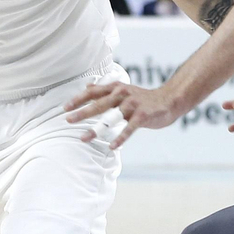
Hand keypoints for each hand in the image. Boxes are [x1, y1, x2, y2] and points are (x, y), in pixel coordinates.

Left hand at [64, 82, 185, 149]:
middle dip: (82, 112)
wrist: (169, 100)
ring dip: (96, 129)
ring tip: (83, 138)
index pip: (93, 92)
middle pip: (99, 104)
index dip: (78, 99)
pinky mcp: (143, 116)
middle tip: (68, 120)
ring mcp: (133, 105)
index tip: (64, 108)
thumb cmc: (142, 98)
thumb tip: (87, 87)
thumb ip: (104, 90)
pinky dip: (120, 138)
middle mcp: (122, 94)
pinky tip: (111, 147)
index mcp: (116, 88)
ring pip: (111, 118)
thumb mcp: (123, 90)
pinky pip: (129, 129)